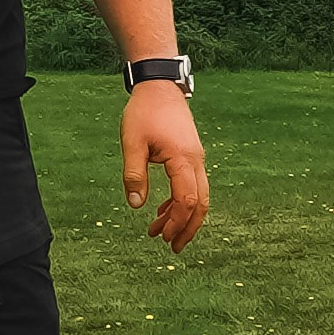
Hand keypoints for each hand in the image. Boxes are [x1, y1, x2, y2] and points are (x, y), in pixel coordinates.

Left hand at [121, 80, 208, 252]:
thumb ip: (134, 174)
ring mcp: (197, 158)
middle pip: (200, 203)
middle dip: (187, 228)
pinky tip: (163, 210)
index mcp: (183, 159)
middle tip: (172, 247)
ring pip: (199, 196)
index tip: (162, 236)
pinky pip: (193, 185)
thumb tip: (135, 205)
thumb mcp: (132, 143)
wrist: (159, 87)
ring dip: (183, 216)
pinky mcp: (192, 156)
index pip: (186, 200)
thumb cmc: (144, 112)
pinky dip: (182, 201)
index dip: (176, 222)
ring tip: (161, 233)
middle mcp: (196, 161)